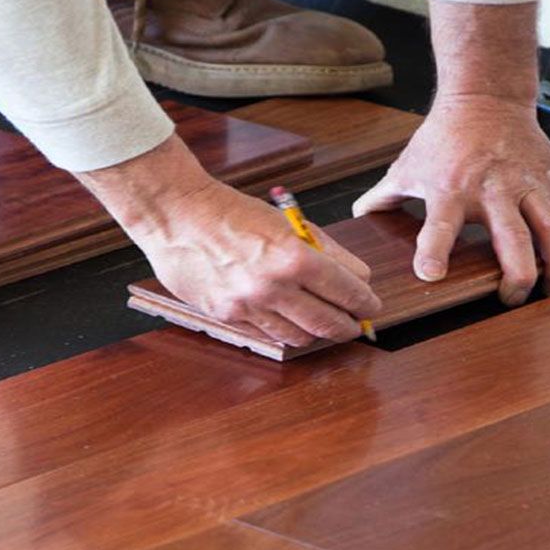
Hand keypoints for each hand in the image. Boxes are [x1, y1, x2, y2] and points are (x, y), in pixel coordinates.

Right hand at [80, 135, 378, 344]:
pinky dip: (284, 329)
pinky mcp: (228, 316)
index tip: (371, 306)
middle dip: (349, 326)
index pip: (348, 291)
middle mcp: (273, 286)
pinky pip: (268, 335)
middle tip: (356, 324)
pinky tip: (288, 318)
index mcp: (294, 257)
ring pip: (300, 337)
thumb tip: (358, 278)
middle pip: (329, 323)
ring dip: (316, 331)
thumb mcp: (288, 223)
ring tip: (320, 320)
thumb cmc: (232, 212)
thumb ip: (327, 251)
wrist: (178, 215)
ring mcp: (249, 306)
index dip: (366, 303)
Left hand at [353, 93, 549, 304]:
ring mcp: (529, 186)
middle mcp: (493, 190)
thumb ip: (382, 197)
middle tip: (512, 300)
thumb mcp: (407, 165)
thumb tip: (355, 220)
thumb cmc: (442, 138)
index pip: (440, 224)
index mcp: (451, 190)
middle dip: (516, 275)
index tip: (430, 275)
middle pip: (511, 238)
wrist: (485, 95)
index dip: (434, 249)